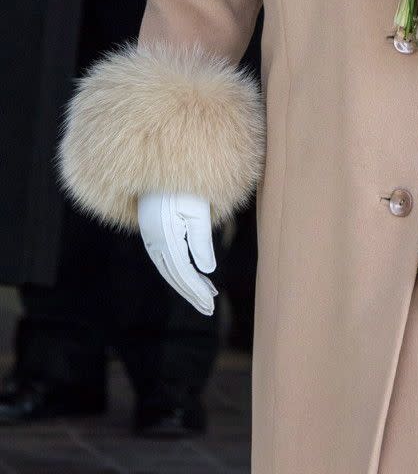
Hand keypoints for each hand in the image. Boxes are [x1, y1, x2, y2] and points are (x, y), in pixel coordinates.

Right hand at [137, 192, 216, 315]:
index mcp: (164, 236)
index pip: (182, 272)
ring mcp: (152, 238)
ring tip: (208, 297)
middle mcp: (154, 241)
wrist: (158, 165)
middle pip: (174, 275)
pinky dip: (181, 271)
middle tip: (210, 308)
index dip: (196, 290)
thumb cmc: (184, 185)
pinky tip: (196, 276)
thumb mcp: (198, 209)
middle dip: (192, 293)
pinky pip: (167, 259)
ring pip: (169, 270)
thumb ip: (201, 240)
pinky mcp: (154, 234)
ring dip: (187, 284)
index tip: (211, 303)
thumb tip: (208, 269)